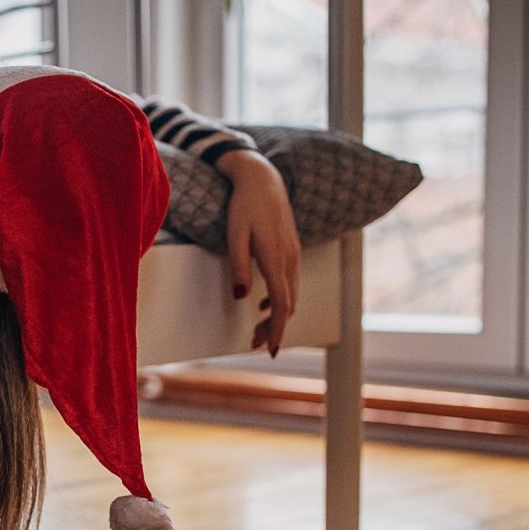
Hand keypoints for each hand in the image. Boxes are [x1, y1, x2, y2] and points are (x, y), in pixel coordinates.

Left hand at [216, 149, 300, 356]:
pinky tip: (262, 305)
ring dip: (276, 316)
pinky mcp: (291, 250)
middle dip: (273, 329)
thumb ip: (239, 267)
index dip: (276, 330)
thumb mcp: (234, 236)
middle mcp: (289, 259)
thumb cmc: (244, 206)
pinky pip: (289, 283)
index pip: (281, 305)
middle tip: (253, 344)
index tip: (270, 351)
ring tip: (255, 331)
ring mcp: (293, 254)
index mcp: (276, 259)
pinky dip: (279, 300)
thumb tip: (242, 297)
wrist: (262, 178)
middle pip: (287, 305)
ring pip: (290, 295)